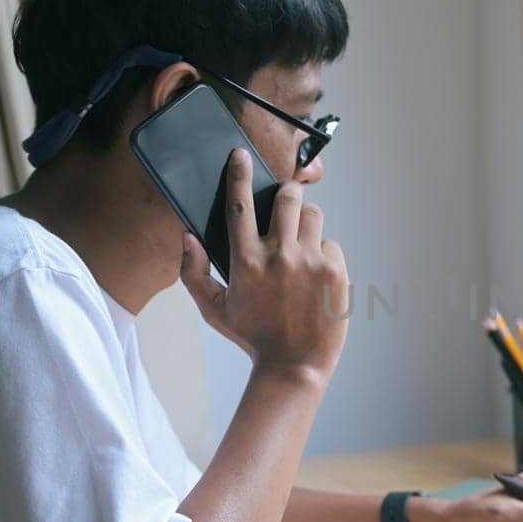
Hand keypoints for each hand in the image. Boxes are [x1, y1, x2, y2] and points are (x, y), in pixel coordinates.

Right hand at [181, 149, 349, 379]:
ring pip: (313, 215)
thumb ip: (193, 273)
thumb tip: (188, 237)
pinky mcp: (335, 271)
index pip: (239, 205)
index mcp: (246, 261)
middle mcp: (279, 256)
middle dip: (287, 195)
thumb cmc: (252, 337)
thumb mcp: (214, 310)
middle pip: (287, 198)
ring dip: (306, 224)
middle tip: (285, 208)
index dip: (238, 175)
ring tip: (300, 247)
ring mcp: (310, 262)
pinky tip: (316, 276)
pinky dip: (324, 254)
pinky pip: (331, 243)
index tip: (240, 155)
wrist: (295, 366)